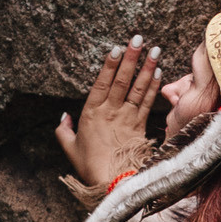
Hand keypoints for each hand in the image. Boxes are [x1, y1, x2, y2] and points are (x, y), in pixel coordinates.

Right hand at [58, 38, 161, 205]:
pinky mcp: (140, 126)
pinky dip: (153, 87)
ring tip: (155, 50)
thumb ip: (63, 130)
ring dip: (147, 67)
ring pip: (137, 88)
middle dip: (130, 58)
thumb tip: (62, 116)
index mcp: (91, 114)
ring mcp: (127, 118)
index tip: (115, 48)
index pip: (102, 83)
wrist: (114, 182)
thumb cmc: (90, 166)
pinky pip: (148, 103)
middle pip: (122, 80)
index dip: (109, 65)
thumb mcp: (70, 148)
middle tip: (137, 39)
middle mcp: (110, 112)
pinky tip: (158, 73)